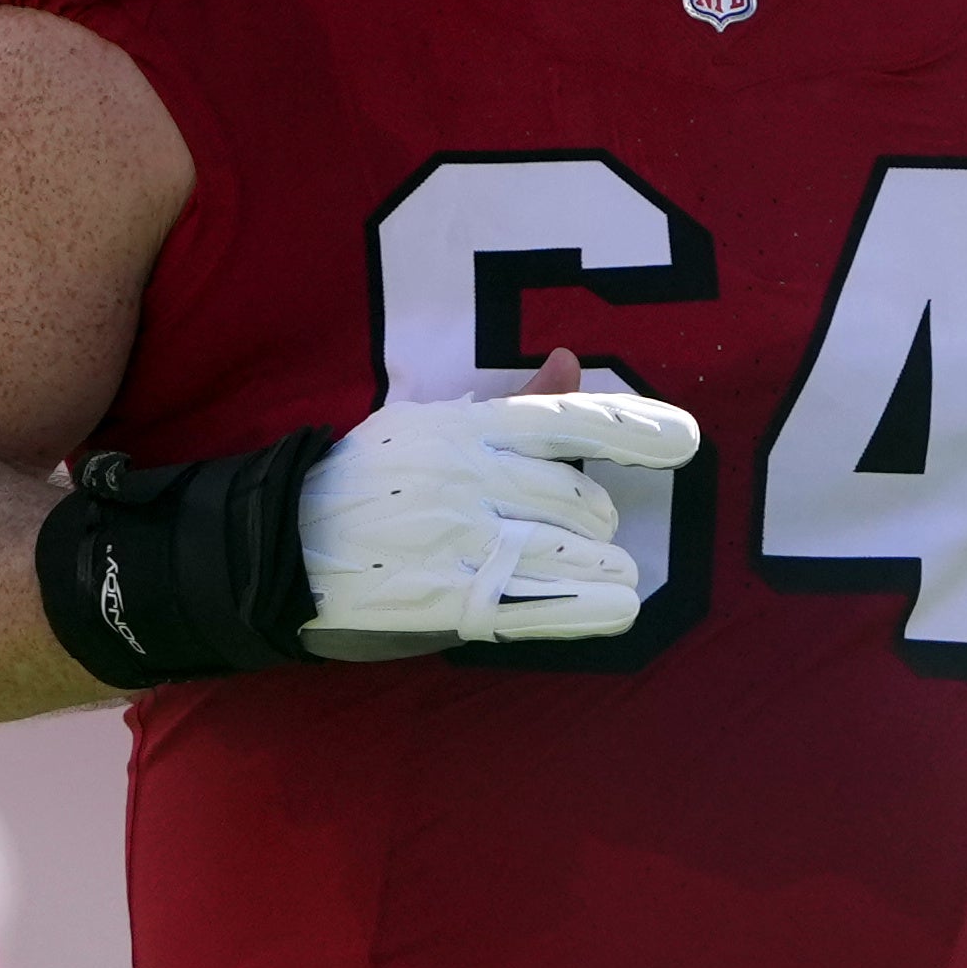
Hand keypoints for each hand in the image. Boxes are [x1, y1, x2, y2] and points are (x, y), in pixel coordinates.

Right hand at [296, 353, 701, 652]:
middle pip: (574, 496)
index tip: (685, 441)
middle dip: (597, 517)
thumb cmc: (364, 481)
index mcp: (464, 429)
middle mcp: (469, 479)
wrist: (281, 545)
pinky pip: (539, 602)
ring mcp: (460, 540)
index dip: (632, 429)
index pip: (565, 421)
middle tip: (594, 530)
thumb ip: (509, 403)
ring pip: (567, 549)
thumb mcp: (428, 424)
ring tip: (618, 573)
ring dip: (605, 563)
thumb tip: (570, 361)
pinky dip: (588, 605)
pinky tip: (618, 606)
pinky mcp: (450, 598)